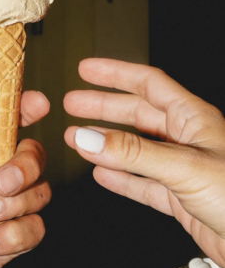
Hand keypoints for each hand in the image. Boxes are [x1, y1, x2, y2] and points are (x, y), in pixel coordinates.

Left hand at [0, 91, 49, 267]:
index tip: (38, 103)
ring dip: (18, 203)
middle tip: (1, 180)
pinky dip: (17, 236)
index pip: (0, 125)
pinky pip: (32, 234)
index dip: (22, 109)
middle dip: (26, 164)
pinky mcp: (0, 247)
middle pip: (31, 157)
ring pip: (39, 193)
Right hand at [64, 58, 224, 267]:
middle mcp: (187, 140)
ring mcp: (182, 169)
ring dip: (105, 142)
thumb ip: (133, 153)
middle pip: (136, 113)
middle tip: (74, 103)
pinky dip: (120, 178)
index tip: (88, 70)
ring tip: (78, 138)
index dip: (116, 73)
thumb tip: (89, 138)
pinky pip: (142, 182)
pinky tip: (103, 175)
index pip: (148, 83)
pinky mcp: (180, 198)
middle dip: (102, 107)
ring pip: (135, 148)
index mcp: (194, 119)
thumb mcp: (185, 167)